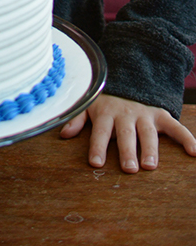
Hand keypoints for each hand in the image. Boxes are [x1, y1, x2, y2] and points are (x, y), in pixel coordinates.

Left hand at [60, 92, 195, 171]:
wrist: (128, 77)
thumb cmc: (105, 99)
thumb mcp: (89, 105)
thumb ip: (77, 119)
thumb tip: (63, 134)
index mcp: (105, 113)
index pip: (100, 132)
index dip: (97, 147)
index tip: (95, 163)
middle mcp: (125, 115)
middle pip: (126, 135)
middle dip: (127, 151)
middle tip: (129, 169)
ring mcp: (144, 114)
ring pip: (148, 133)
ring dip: (150, 148)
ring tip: (151, 165)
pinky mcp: (160, 115)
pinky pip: (175, 126)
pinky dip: (186, 138)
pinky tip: (193, 151)